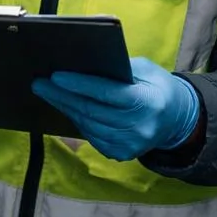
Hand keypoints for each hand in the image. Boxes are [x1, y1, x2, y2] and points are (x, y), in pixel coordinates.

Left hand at [31, 57, 199, 160]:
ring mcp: (130, 145)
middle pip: (92, 111)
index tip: (55, 76)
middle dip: (62, 96)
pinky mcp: (122, 154)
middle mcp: (139, 127)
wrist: (177, 120)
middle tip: (39, 84)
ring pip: (88, 125)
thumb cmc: (158, 87)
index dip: (80, 85)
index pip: (107, 94)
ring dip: (66, 108)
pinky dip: (78, 121)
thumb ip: (119, 68)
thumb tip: (84, 63)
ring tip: (48, 93)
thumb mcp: (146, 70)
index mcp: (147, 102)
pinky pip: (92, 136)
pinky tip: (67, 107)